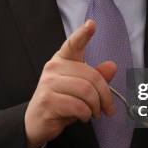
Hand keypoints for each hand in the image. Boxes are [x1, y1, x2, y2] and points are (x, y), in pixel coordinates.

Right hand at [24, 20, 115, 147]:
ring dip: (95, 106)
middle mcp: (53, 68)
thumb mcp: (80, 89)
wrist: (36, 122)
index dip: (83, 34)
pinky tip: (83, 117)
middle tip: (107, 108)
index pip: (73, 44)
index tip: (92, 24)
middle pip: (91, 76)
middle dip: (104, 95)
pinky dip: (86, 114)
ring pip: (86, 91)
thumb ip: (96, 77)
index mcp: (61, 60)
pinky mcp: (48, 101)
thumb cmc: (60, 102)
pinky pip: (78, 106)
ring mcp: (48, 84)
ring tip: (94, 113)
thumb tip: (111, 66)